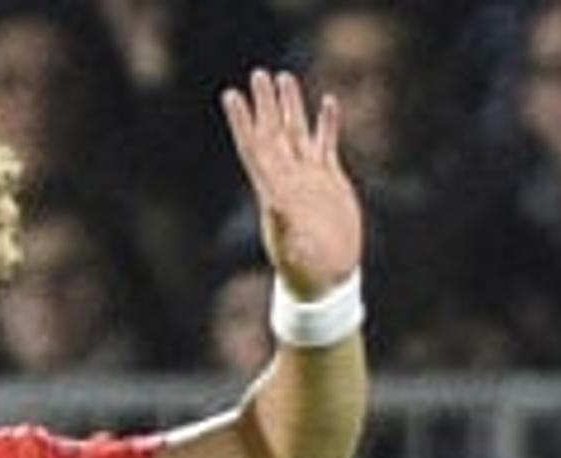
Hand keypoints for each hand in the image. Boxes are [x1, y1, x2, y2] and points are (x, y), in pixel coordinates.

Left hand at [221, 70, 362, 298]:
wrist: (326, 279)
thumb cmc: (306, 273)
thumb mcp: (294, 251)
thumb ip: (286, 227)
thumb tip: (277, 204)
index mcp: (274, 192)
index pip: (254, 148)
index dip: (242, 122)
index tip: (230, 97)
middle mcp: (288, 180)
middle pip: (273, 133)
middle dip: (265, 104)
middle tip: (258, 73)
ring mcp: (309, 179)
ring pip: (297, 133)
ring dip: (291, 106)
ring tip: (284, 76)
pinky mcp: (329, 181)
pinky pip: (325, 144)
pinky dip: (326, 123)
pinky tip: (328, 101)